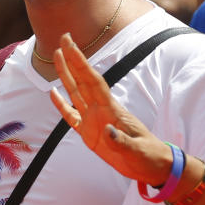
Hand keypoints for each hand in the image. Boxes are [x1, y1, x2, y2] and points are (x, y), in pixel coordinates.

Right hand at [49, 33, 170, 185]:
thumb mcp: (137, 151)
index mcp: (111, 110)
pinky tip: (52, 93)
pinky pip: (70, 116)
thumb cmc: (148, 157)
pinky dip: (61, 104)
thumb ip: (121, 141)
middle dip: (73, 59)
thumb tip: (107, 131)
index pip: (92, 81)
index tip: (70, 45)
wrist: (152, 167)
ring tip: (56, 56)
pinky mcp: (88, 133)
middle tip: (63, 38)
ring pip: (75, 92)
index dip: (80, 63)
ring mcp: (93, 120)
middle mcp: (100, 110)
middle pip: (82, 80)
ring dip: (65, 74)